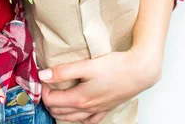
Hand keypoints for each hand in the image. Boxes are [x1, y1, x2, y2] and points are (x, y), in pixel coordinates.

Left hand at [40, 49, 160, 123]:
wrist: (140, 71)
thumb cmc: (116, 67)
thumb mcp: (87, 66)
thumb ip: (64, 71)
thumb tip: (43, 75)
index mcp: (79, 98)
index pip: (51, 100)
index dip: (44, 89)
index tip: (44, 77)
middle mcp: (87, 108)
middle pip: (59, 110)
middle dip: (49, 99)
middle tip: (48, 85)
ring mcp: (97, 110)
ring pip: (71, 118)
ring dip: (60, 109)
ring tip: (57, 96)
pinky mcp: (106, 108)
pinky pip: (89, 120)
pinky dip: (79, 118)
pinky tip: (79, 111)